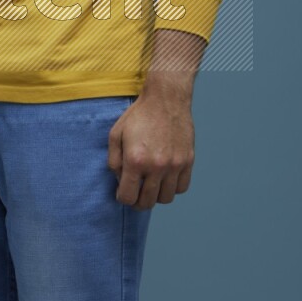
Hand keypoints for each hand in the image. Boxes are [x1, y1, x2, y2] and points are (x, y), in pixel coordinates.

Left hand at [107, 77, 195, 208]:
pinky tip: (165, 178)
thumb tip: (120, 181)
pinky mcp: (187, 161)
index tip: (123, 192)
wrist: (166, 99)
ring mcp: (174, 165)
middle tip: (136, 193)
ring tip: (151, 185)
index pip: (128, 197)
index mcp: (135, 161)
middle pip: (147, 202)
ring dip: (156, 195)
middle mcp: (156, 166)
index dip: (122, 198)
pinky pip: (181, 188)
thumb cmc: (139, 115)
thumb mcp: (116, 134)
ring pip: (166, 198)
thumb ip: (114, 161)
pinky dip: (172, 188)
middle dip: (138, 201)